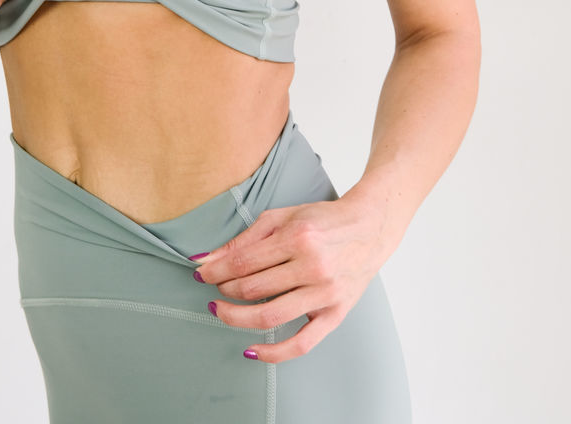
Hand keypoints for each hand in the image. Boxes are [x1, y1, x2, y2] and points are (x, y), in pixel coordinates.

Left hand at [190, 195, 388, 362]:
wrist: (369, 227)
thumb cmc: (323, 219)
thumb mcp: (283, 216)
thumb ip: (245, 238)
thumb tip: (207, 259)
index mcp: (298, 237)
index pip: (243, 261)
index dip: (215, 270)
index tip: (200, 273)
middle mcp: (312, 266)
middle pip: (252, 289)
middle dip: (224, 290)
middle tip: (214, 288)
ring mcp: (325, 293)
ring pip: (269, 316)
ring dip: (236, 318)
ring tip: (221, 311)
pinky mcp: (335, 314)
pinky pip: (301, 343)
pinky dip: (273, 353)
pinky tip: (250, 350)